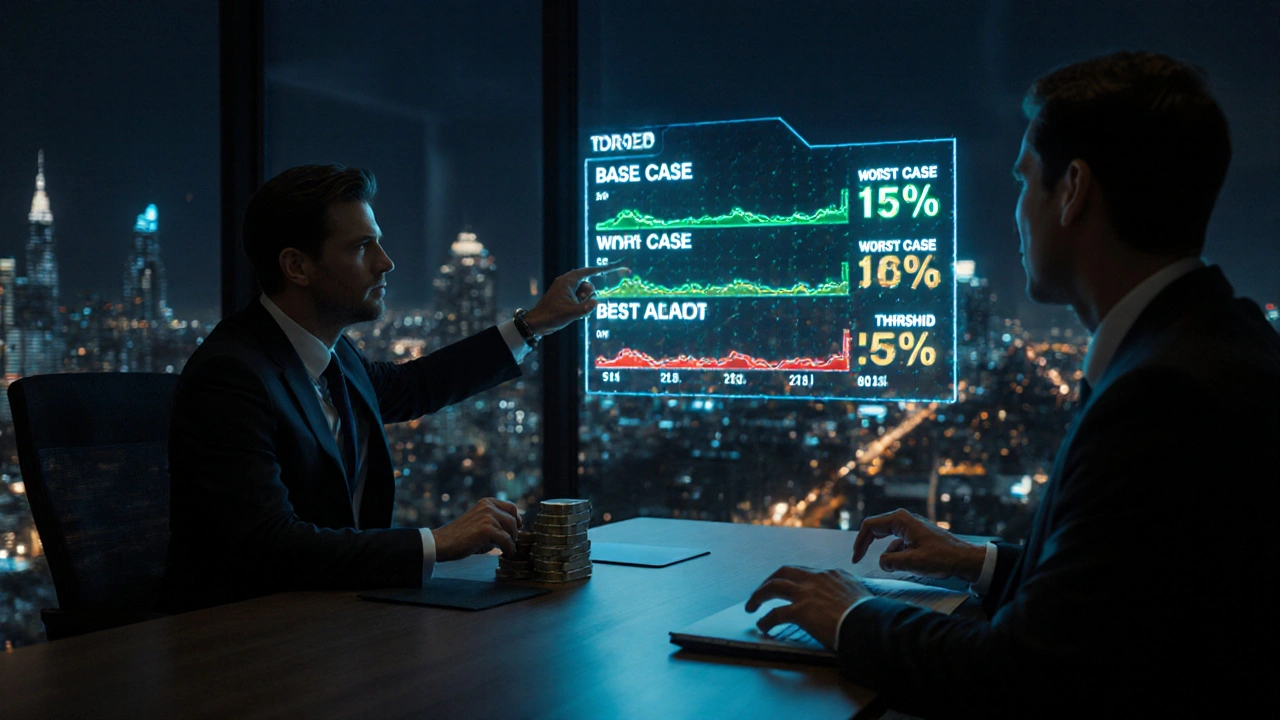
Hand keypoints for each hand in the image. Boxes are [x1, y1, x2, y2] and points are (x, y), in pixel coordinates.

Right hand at [432, 498, 521, 560]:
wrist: (442, 543)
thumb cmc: (460, 536)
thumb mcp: (479, 522)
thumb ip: (494, 522)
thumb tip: (514, 531)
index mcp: (486, 502)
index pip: (511, 507)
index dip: (517, 519)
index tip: (517, 529)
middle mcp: (488, 506)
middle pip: (513, 519)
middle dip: (514, 533)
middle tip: (512, 543)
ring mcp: (487, 516)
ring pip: (511, 530)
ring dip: (512, 542)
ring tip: (507, 550)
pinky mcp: (487, 529)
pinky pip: (506, 540)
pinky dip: (509, 549)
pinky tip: (507, 555)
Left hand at [522, 264, 628, 335]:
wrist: (537, 323)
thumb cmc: (552, 315)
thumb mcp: (572, 313)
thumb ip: (587, 307)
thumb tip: (596, 302)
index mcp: (567, 281)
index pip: (587, 272)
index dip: (599, 270)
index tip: (610, 268)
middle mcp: (566, 283)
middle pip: (587, 285)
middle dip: (586, 296)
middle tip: (577, 304)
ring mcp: (565, 290)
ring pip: (583, 294)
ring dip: (582, 303)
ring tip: (573, 311)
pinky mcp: (564, 298)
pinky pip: (578, 299)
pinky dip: (579, 305)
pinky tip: (572, 313)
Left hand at [745, 566, 871, 648]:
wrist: (870, 623)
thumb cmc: (871, 616)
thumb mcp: (861, 597)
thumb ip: (851, 595)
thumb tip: (853, 605)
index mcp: (832, 575)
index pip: (807, 572)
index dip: (794, 579)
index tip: (789, 587)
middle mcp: (817, 579)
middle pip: (784, 571)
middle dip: (770, 580)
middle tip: (762, 591)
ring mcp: (807, 593)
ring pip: (773, 586)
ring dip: (759, 595)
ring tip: (751, 606)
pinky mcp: (800, 610)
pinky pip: (775, 614)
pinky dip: (765, 620)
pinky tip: (762, 626)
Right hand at [852, 508, 985, 582]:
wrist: (965, 559)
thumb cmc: (942, 558)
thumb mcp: (913, 562)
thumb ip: (891, 561)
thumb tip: (881, 562)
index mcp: (900, 520)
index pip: (870, 526)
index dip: (860, 542)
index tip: (856, 559)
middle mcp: (904, 519)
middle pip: (876, 528)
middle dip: (866, 544)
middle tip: (859, 560)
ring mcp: (910, 526)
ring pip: (887, 537)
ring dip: (886, 553)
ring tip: (894, 567)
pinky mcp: (916, 535)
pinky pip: (897, 543)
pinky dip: (895, 554)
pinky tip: (904, 565)